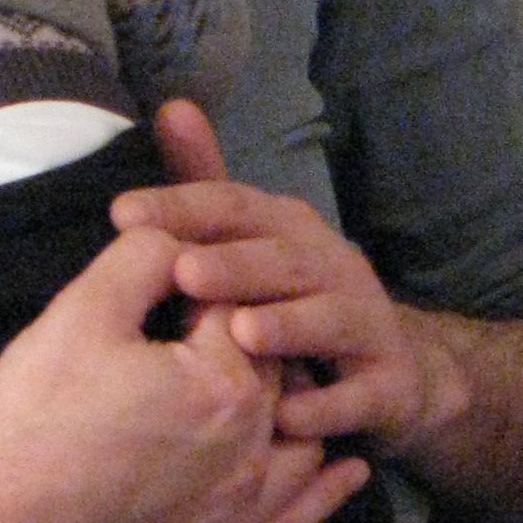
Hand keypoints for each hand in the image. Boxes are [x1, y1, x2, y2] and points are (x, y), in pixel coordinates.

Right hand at [0, 212, 367, 522]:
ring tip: (268, 388)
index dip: (201, 286)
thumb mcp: (78, 314)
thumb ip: (143, 257)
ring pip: (302, 439)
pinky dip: (327, 490)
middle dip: (247, 341)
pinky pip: (300, 517)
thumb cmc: (31, 421)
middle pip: (276, 369)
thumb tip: (180, 233)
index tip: (169, 288)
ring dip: (293, 407)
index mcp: (225, 381)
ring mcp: (245, 506)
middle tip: (198, 332)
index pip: (241, 306)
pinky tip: (342, 468)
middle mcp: (253, 446)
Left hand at [112, 99, 474, 462]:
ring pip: (328, 320)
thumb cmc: (301, 301)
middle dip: (234, 265)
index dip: (183, 205)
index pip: (235, 207)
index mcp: (291, 230)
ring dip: (287, 327)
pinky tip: (288, 416)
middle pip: (283, 260)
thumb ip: (208, 185)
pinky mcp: (388, 384)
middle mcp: (333, 267)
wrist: (399, 371)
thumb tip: (171, 106)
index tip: (123, 213)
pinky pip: (359, 397)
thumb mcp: (255, 241)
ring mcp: (366, 325)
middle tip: (183, 272)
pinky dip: (326, 406)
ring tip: (239, 334)